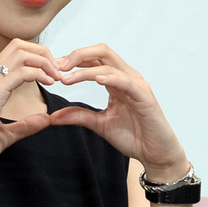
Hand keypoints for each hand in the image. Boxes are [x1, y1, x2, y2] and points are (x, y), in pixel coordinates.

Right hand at [0, 39, 59, 172]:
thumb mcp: (7, 134)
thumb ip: (25, 125)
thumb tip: (45, 118)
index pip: (14, 53)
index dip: (37, 58)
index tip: (53, 74)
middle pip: (19, 45)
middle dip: (43, 53)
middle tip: (58, 71)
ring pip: (21, 52)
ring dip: (43, 60)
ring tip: (56, 76)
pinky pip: (22, 72)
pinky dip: (39, 73)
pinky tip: (49, 83)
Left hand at [51, 44, 187, 180]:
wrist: (155, 154)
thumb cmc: (133, 137)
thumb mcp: (99, 125)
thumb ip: (78, 117)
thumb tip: (52, 117)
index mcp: (116, 81)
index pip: (94, 60)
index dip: (73, 60)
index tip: (53, 69)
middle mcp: (127, 77)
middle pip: (102, 52)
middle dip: (78, 55)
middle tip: (58, 66)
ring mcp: (137, 85)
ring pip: (110, 65)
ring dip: (85, 69)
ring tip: (67, 77)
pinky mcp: (145, 97)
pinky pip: (126, 82)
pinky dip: (111, 78)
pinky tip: (97, 79)